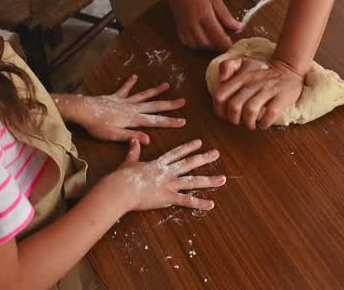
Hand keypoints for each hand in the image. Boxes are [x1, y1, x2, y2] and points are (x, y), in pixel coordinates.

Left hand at [59, 76, 185, 144]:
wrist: (83, 110)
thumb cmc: (97, 126)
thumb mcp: (114, 135)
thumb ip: (132, 136)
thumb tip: (149, 139)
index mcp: (133, 119)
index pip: (155, 121)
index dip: (170, 121)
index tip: (183, 121)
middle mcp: (132, 108)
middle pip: (154, 106)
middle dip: (169, 104)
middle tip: (183, 101)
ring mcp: (124, 101)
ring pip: (144, 95)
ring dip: (155, 90)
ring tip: (167, 84)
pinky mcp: (116, 97)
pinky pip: (125, 89)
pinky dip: (130, 83)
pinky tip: (135, 76)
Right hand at [104, 139, 225, 211]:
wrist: (120, 189)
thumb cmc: (122, 177)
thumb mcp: (129, 161)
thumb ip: (134, 151)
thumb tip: (134, 140)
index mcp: (158, 164)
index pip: (177, 153)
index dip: (188, 147)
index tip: (199, 142)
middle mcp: (167, 172)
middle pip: (189, 163)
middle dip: (204, 158)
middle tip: (217, 153)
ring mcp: (169, 184)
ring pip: (193, 181)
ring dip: (209, 180)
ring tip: (223, 179)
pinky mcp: (168, 198)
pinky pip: (186, 201)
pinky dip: (199, 203)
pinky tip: (211, 204)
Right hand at [159, 0, 242, 50]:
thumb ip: (225, 15)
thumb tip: (238, 27)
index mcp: (205, 16)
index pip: (219, 38)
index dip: (228, 45)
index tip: (235, 45)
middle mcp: (194, 26)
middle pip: (209, 45)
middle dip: (219, 46)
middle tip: (226, 39)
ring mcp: (185, 29)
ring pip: (198, 46)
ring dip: (208, 46)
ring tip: (215, 39)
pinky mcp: (179, 29)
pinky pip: (189, 44)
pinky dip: (197, 45)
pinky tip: (203, 38)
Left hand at [212, 57, 304, 129]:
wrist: (289, 69)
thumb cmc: (262, 72)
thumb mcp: (243, 63)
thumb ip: (227, 66)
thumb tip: (221, 80)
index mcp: (242, 76)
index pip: (221, 95)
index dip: (219, 110)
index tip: (225, 115)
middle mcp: (253, 82)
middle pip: (234, 105)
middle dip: (234, 119)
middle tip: (239, 122)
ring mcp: (268, 89)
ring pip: (251, 109)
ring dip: (248, 123)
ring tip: (251, 124)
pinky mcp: (282, 96)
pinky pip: (271, 112)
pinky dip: (265, 122)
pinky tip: (264, 124)